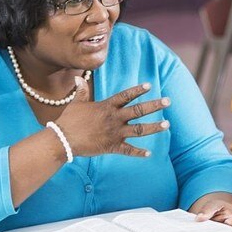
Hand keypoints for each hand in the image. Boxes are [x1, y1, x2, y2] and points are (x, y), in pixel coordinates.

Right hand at [54, 81, 170, 157]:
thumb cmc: (69, 120)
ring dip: (154, 127)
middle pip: (139, 110)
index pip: (126, 95)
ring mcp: (115, 133)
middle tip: (168, 101)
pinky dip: (139, 153)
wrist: (63, 139)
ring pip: (139, 129)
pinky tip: (149, 153)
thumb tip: (79, 78)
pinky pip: (129, 150)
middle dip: (155, 106)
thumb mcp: (76, 103)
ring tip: (167, 124)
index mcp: (107, 106)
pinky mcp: (112, 147)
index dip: (138, 90)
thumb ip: (81, 91)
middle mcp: (114, 118)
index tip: (150, 85)